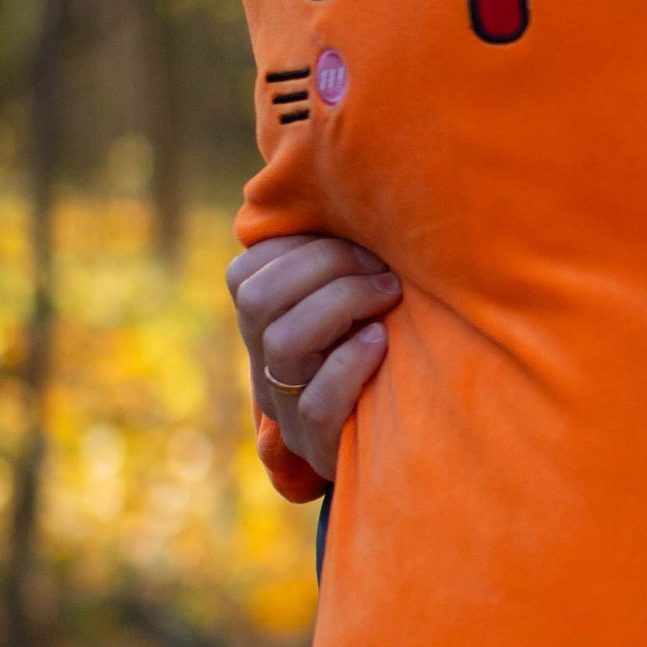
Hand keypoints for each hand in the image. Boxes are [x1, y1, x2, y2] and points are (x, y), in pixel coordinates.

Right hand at [226, 232, 398, 485]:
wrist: (400, 447)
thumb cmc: (386, 354)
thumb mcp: (359, 304)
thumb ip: (341, 265)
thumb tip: (350, 198)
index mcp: (264, 327)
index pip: (245, 273)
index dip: (298, 247)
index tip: (359, 243)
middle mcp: (265, 366)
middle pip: (258, 301)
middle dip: (325, 267)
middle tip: (382, 270)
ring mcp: (287, 410)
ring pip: (283, 344)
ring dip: (341, 304)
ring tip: (389, 296)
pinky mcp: (319, 446)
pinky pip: (315, 404)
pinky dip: (348, 365)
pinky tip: (380, 343)